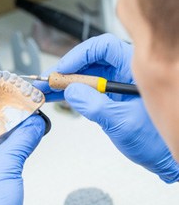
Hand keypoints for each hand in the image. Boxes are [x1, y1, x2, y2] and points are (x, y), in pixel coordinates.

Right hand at [36, 33, 178, 182]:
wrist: (159, 156)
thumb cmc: (154, 139)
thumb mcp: (123, 123)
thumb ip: (95, 106)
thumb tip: (71, 92)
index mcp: (134, 70)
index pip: (103, 48)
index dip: (80, 55)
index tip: (63, 69)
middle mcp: (122, 74)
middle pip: (89, 62)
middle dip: (66, 72)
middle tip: (47, 81)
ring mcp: (113, 86)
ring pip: (84, 77)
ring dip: (64, 83)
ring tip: (45, 90)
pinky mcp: (106, 98)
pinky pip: (85, 91)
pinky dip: (69, 94)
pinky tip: (56, 97)